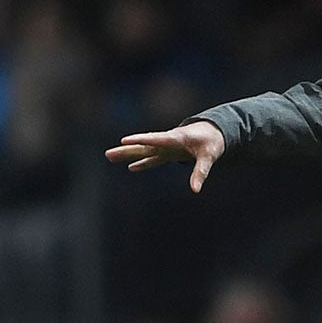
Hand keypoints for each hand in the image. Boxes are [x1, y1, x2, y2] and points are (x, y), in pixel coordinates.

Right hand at [105, 121, 225, 193]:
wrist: (213, 132)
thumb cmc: (211, 142)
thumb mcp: (209, 157)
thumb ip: (201, 172)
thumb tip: (195, 190)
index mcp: (175, 138)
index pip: (155, 139)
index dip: (140, 140)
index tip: (124, 140)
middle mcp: (166, 141)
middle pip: (143, 146)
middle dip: (126, 150)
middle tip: (108, 154)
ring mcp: (166, 147)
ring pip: (144, 151)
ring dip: (128, 155)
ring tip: (110, 157)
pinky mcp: (168, 152)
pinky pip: (152, 158)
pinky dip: (143, 163)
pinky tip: (131, 168)